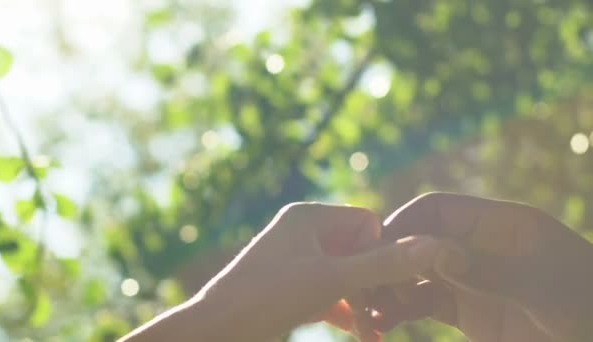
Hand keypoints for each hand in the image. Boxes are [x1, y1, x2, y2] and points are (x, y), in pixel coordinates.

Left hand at [121, 202, 449, 341]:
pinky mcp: (291, 284)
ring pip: (345, 273)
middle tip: (382, 317)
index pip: (366, 222)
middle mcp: (302, 231)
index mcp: (308, 215)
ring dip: (360, 301)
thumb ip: (383, 264)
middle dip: (372, 283)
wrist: (216, 332)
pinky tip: (357, 332)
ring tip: (372, 333)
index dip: (378, 252)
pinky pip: (329, 290)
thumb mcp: (332, 280)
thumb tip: (434, 245)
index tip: (378, 286)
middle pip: (358, 249)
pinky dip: (343, 309)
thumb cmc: (268, 298)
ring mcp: (296, 258)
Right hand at [357, 193, 592, 341]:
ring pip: (414, 275)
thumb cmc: (586, 305)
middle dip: (388, 261)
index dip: (404, 224)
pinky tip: (381, 323)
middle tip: (364, 286)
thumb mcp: (543, 288)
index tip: (378, 250)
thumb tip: (435, 255)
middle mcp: (476, 247)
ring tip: (367, 310)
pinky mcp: (466, 311)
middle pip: (418, 241)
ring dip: (388, 289)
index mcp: (498, 225)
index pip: (438, 210)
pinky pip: (423, 304)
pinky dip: (399, 311)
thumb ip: (490, 270)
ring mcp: (470, 280)